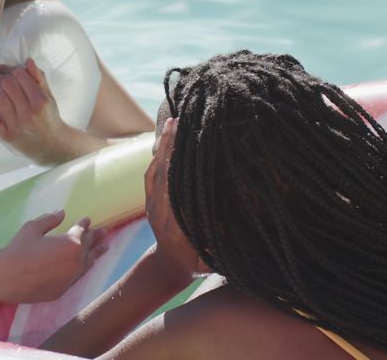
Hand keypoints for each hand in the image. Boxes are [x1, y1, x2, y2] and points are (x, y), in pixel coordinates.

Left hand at [0, 58, 74, 164]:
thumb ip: (39, 78)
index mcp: (40, 101)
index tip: (8, 69)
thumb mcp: (49, 97)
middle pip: (8, 85)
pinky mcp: (5, 136)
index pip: (21, 76)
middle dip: (1, 74)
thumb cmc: (49, 118)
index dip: (12, 68)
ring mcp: (15, 125)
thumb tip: (28, 61)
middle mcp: (28, 113)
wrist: (52, 146)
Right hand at [0, 209, 108, 302]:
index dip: (84, 224)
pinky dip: (83, 268)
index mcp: (71, 244)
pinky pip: (77, 277)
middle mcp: (75, 262)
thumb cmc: (18, 249)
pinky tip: (85, 266)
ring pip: (87, 264)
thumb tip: (62, 212)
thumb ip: (49, 219)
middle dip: (96, 238)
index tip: (87, 220)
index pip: (81, 232)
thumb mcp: (32, 228)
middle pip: (89, 247)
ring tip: (105, 248)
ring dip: (96, 254)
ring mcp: (70, 278)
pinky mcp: (62, 291)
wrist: (5, 277)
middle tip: (104, 232)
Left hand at [145, 118, 208, 282]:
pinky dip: (157, 154)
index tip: (195, 150)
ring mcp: (151, 206)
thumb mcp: (210, 259)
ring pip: (156, 171)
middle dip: (173, 149)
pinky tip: (165, 136)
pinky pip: (150, 173)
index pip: (178, 194)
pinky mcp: (147, 199)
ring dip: (165, 146)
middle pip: (164, 176)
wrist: (167, 266)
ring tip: (174, 121)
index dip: (183, 171)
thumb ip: (220, 245)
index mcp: (176, 229)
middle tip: (182, 123)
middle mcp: (160, 214)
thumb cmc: (197, 261)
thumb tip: (238, 225)